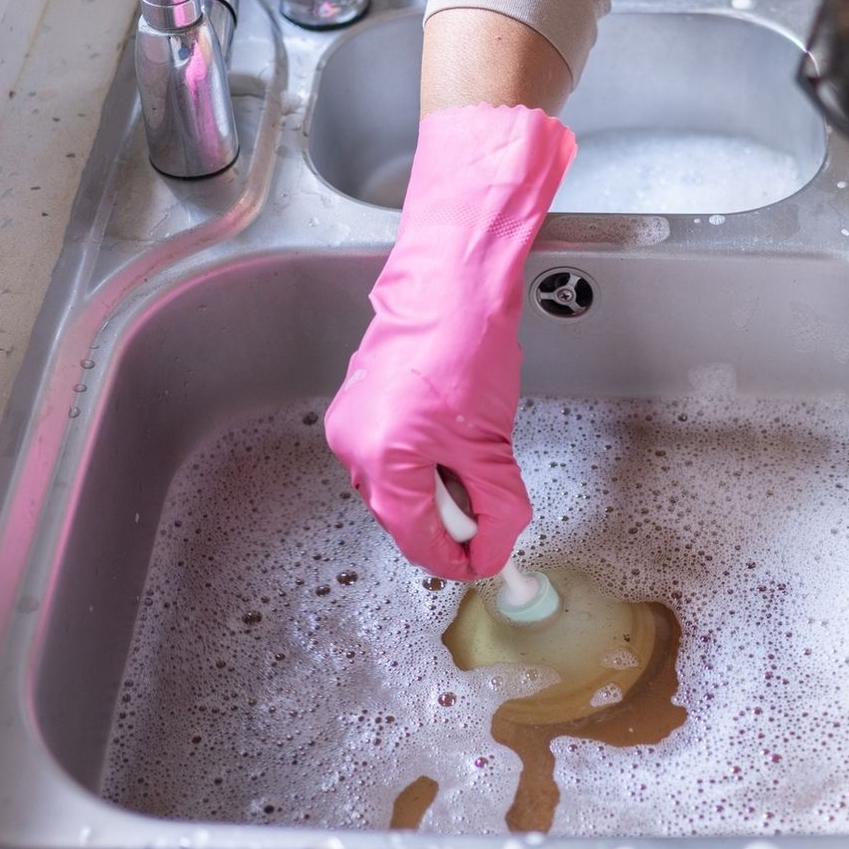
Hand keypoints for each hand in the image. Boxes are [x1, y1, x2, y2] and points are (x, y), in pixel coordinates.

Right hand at [323, 104, 574, 579]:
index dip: (457, 558)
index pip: (417, 539)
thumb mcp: (490, 443)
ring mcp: (351, 422)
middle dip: (450, 522)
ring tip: (476, 461)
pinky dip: (424, 461)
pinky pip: (391, 453)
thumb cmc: (466, 347)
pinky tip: (455, 439)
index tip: (488, 563)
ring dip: (439, 489)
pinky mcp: (360, 402)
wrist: (450, 284)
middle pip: (403, 515)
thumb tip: (496, 547)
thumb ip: (495, 505)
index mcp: (381, 459)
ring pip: (398, 484)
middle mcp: (353, 445)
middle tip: (493, 514)